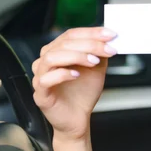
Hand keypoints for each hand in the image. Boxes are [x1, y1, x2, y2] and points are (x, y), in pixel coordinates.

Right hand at [32, 27, 116, 141]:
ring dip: (76, 56)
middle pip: (63, 43)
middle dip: (89, 44)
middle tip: (108, 49)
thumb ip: (100, 52)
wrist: (79, 118)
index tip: (110, 34)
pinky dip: (63, 74)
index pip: (71, 34)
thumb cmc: (83, 92)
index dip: (91, 32)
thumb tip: (109, 38)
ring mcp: (41, 77)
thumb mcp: (96, 68)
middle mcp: (46, 61)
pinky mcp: (40, 93)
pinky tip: (77, 75)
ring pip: (52, 57)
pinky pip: (46, 79)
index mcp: (58, 51)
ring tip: (94, 61)